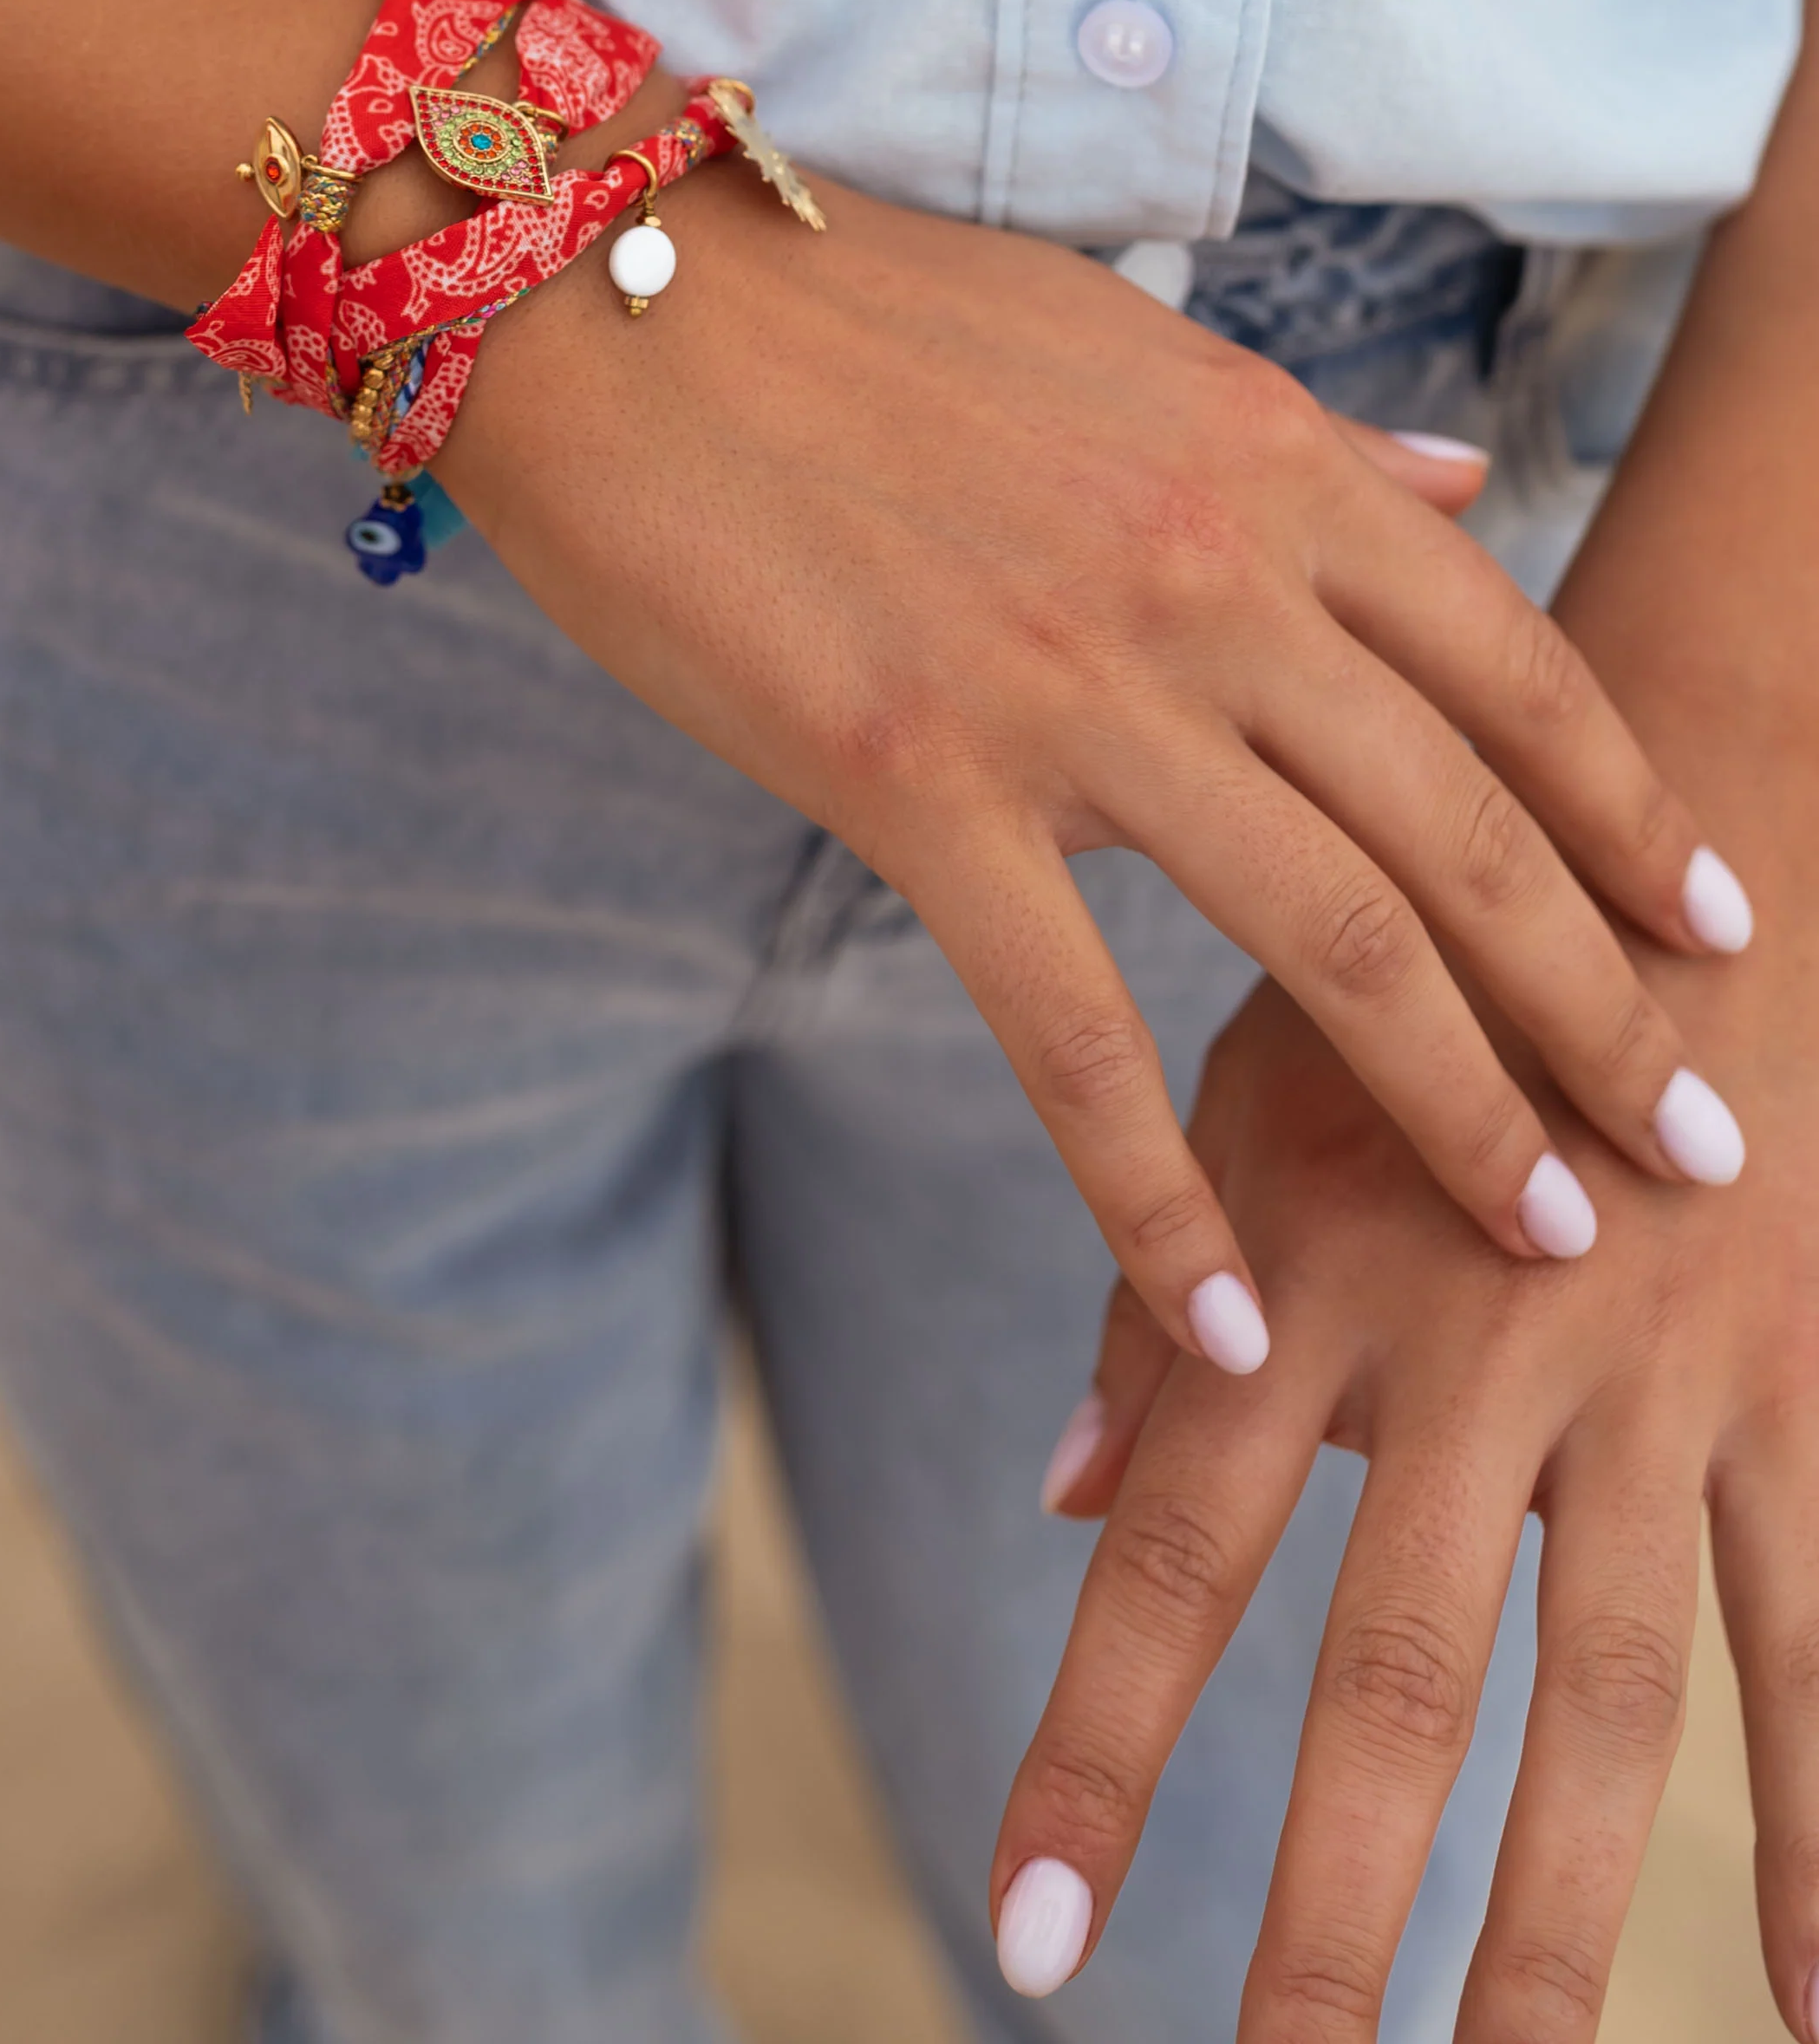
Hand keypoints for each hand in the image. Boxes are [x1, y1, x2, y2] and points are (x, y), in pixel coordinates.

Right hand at [444, 156, 1752, 1371]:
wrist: (615, 297)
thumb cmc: (858, 314)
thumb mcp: (1122, 342)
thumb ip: (1306, 443)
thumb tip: (1468, 486)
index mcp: (1267, 462)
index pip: (1518, 670)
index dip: (1641, 821)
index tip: (1726, 938)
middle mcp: (1211, 578)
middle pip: (1471, 836)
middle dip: (1610, 1016)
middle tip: (1703, 1154)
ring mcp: (1070, 689)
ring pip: (1334, 939)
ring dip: (1460, 1116)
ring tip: (1544, 1240)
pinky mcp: (914, 784)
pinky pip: (1071, 1030)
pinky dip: (1158, 1193)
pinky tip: (1225, 1309)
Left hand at [990, 960, 1817, 2035]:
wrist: (1687, 840)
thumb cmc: (1420, 974)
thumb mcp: (1250, 1086)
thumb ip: (1152, 1292)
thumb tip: (1053, 1505)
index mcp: (1307, 1277)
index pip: (1168, 1558)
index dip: (1094, 1754)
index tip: (1029, 1948)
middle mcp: (1472, 1343)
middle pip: (1394, 1679)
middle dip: (1331, 1910)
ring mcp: (1655, 1378)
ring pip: (1610, 1697)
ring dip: (1563, 1922)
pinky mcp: (1799, 1385)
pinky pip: (1817, 1634)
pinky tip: (1813, 2001)